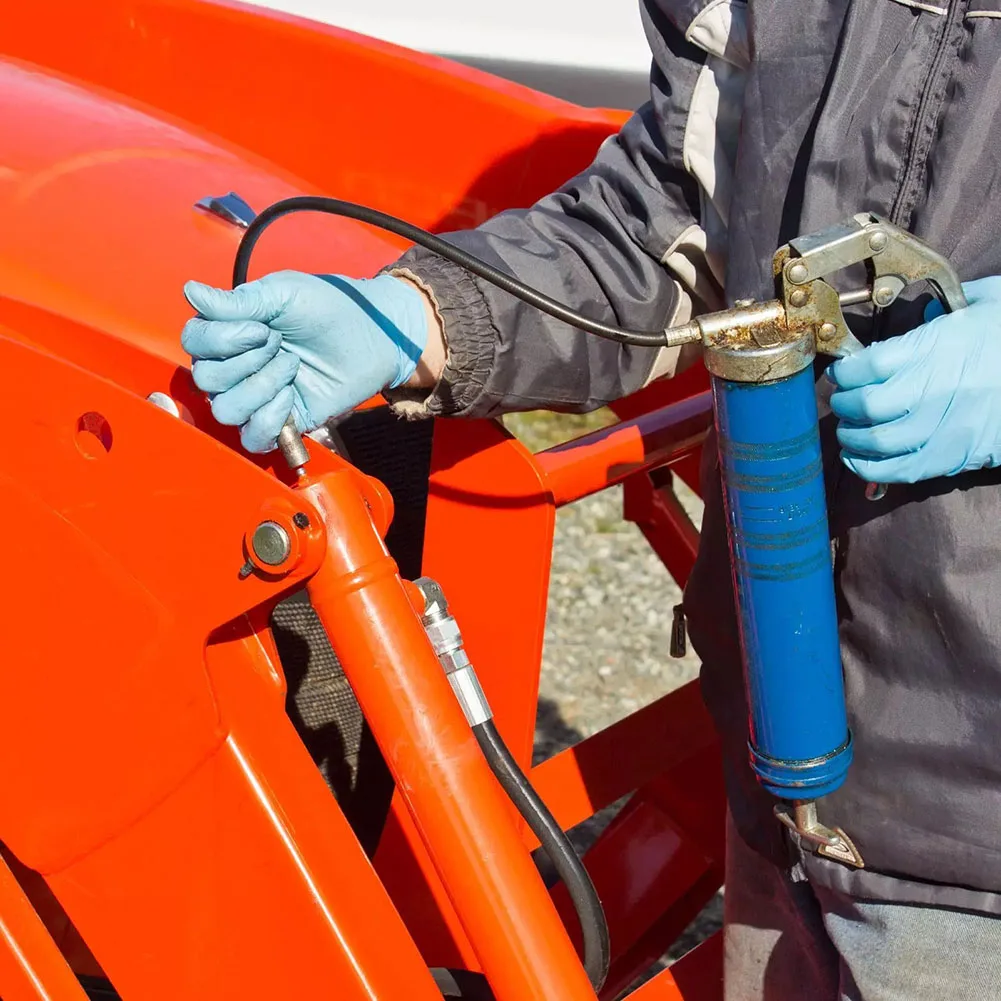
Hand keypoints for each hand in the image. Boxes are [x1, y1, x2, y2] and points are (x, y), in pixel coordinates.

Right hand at [181, 271, 429, 451]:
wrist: (370, 336)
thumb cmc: (329, 309)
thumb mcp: (283, 294)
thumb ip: (238, 300)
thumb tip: (189, 291)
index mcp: (231, 332)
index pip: (193, 342)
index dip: (220, 339)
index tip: (261, 328)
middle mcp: (237, 367)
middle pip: (205, 379)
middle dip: (246, 361)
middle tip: (281, 345)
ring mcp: (258, 397)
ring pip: (225, 410)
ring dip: (259, 388)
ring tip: (291, 367)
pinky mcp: (282, 422)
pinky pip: (252, 437)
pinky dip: (268, 419)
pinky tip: (291, 397)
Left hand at [828, 277, 1000, 483]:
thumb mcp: (988, 303)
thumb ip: (946, 309)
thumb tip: (921, 316)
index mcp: (939, 346)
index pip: (867, 365)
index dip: (846, 371)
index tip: (844, 372)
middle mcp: (937, 388)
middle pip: (868, 405)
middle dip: (845, 404)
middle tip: (843, 401)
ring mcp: (947, 425)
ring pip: (879, 442)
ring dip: (853, 438)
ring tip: (849, 430)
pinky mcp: (958, 454)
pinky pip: (903, 470)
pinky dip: (872, 469)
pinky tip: (858, 459)